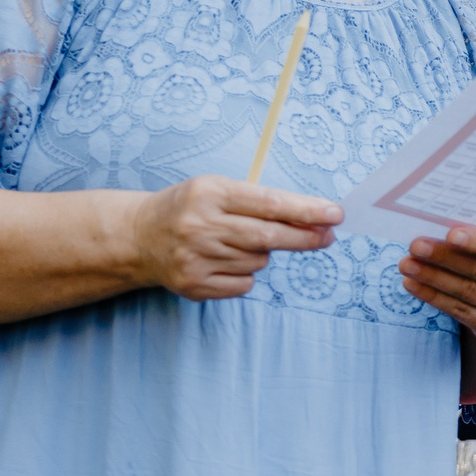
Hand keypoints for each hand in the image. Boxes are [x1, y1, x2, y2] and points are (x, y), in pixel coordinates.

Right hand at [131, 175, 341, 301]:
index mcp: (210, 194)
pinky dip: (245, 273)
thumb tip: (314, 220)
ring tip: (236, 242)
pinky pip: (244, 283)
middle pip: (269, 237)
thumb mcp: (218, 189)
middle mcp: (200, 226)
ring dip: (262, 253)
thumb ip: (262, 202)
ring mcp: (195, 259)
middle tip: (327, 235)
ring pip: (258, 261)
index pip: (270, 204)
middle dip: (305, 237)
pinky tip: (224, 261)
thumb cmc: (191, 207)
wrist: (139, 237)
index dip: (307, 211)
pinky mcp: (194, 286)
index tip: (335, 214)